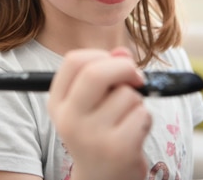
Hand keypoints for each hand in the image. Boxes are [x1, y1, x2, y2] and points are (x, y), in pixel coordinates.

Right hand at [48, 48, 150, 179]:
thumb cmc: (98, 133)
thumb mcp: (92, 103)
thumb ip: (105, 72)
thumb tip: (123, 52)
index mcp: (57, 103)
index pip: (73, 61)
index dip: (100, 55)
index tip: (113, 63)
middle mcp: (69, 120)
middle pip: (96, 72)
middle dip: (124, 67)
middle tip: (136, 77)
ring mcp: (92, 136)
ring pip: (127, 94)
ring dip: (136, 101)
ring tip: (126, 119)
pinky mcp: (118, 149)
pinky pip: (142, 114)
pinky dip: (145, 118)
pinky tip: (135, 133)